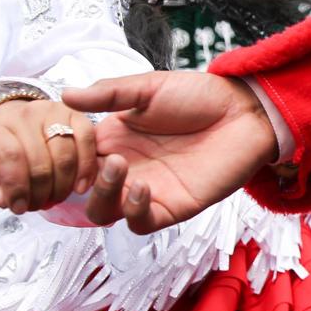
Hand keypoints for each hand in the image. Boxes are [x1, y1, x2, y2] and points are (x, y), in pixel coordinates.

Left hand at [0, 98, 96, 213]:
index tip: (19, 207)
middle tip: (38, 205)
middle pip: (41, 162)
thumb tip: (6, 199)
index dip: (17, 188)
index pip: (10, 157)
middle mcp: (24, 115)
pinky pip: (87, 140)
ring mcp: (52, 111)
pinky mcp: (74, 114)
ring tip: (55, 197)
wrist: (8, 119)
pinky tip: (79, 187)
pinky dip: (87, 168)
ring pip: (66, 156)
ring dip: (63, 186)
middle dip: (42, 193)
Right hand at [61, 71, 278, 232]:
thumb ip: (109, 93)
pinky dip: (133, 211)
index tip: (69, 141)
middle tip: (100, 158)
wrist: (244, 112)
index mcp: (116, 139)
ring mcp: (148, 189)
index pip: (75, 156)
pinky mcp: (173, 207)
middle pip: (84, 189)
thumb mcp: (149, 87)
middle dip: (81, 178)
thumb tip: (65, 94)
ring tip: (120, 167)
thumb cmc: (201, 96)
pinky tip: (142, 187)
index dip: (67, 154)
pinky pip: (140, 223)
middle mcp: (127, 167)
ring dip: (103, 194)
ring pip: (105, 211)